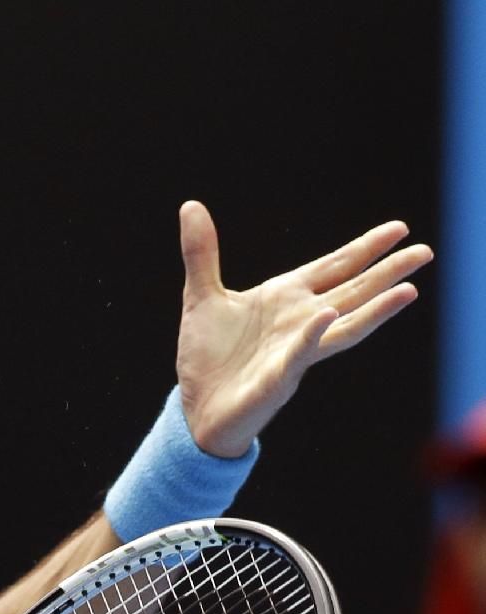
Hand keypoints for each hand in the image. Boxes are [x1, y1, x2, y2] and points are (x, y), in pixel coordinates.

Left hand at [174, 201, 432, 456]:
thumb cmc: (208, 355)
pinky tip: (328, 316)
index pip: (333, 268)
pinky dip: (312, 335)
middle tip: (424, 252)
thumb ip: (201, 253)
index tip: (399, 228)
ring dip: (375, 310)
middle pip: (351, 292)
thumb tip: (191, 205)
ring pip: (343, 327)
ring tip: (407, 290)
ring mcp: (293, 352)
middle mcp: (299, 322)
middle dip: (386, 273)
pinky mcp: (276, 379)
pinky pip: (298, 354)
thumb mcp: (201, 296)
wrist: (197, 408)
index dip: (364, 248)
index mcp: (285, 299)